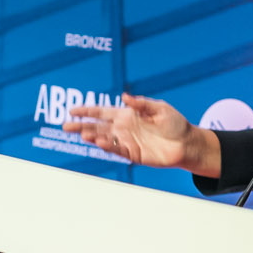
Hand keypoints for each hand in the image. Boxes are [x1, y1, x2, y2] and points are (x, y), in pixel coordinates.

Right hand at [63, 94, 203, 169]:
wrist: (186, 143)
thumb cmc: (175, 124)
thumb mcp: (160, 108)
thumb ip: (141, 104)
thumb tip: (123, 97)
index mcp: (127, 115)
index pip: (102, 112)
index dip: (87, 111)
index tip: (72, 110)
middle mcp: (123, 129)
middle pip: (97, 126)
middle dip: (81, 126)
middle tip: (65, 126)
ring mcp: (127, 142)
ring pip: (105, 139)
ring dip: (93, 136)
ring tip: (82, 134)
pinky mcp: (134, 154)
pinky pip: (118, 150)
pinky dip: (108, 146)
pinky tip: (99, 142)